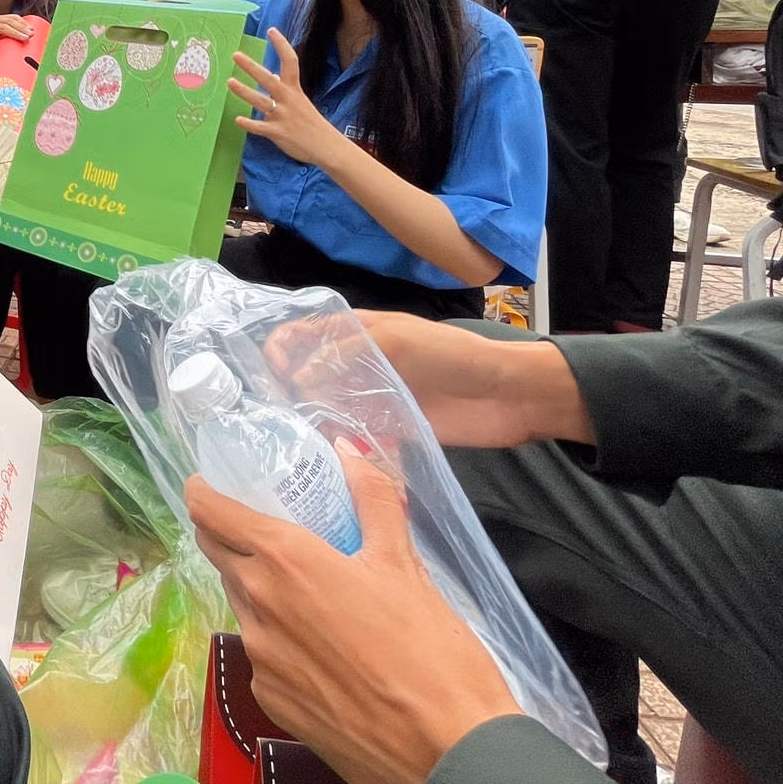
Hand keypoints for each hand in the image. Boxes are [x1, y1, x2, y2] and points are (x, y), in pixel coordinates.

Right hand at [0, 14, 34, 58]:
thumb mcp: (1, 39)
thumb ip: (11, 35)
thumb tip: (29, 36)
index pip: (12, 17)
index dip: (23, 23)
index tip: (32, 31)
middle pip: (9, 21)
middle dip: (22, 28)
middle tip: (31, 35)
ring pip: (2, 27)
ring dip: (15, 32)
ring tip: (24, 38)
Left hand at [187, 448, 520, 783]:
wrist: (447, 752)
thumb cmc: (430, 652)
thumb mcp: (404, 563)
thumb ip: (372, 499)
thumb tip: (349, 454)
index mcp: (284, 561)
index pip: (211, 512)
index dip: (203, 492)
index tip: (208, 483)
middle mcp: (258, 606)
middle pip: (220, 555)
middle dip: (229, 533)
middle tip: (262, 524)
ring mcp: (259, 658)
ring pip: (243, 604)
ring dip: (261, 588)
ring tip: (309, 589)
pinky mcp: (270, 700)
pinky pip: (263, 654)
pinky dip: (281, 639)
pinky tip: (323, 646)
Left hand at [231, 28, 347, 166]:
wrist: (326, 146)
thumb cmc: (311, 122)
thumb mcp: (300, 100)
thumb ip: (285, 88)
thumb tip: (272, 75)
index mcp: (295, 89)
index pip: (290, 61)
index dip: (281, 45)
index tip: (271, 30)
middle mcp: (288, 99)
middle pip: (268, 79)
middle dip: (251, 67)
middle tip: (235, 55)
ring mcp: (282, 116)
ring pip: (260, 101)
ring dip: (244, 91)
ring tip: (230, 82)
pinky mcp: (278, 132)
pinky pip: (261, 127)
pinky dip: (249, 123)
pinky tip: (237, 119)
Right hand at [269, 312, 590, 449]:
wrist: (508, 395)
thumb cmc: (454, 356)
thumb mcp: (398, 340)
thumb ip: (346, 354)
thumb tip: (300, 377)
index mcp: (359, 331)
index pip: (306, 330)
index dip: (282, 345)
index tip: (274, 370)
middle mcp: (358, 363)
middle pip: (309, 371)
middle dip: (286, 386)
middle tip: (274, 411)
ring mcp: (372, 397)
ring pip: (326, 404)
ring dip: (308, 417)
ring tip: (293, 436)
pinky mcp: (388, 429)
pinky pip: (352, 433)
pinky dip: (337, 441)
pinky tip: (325, 453)